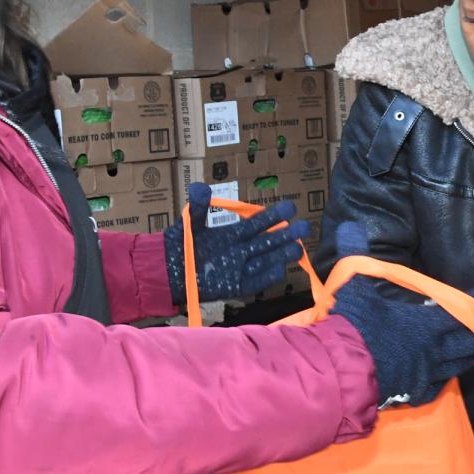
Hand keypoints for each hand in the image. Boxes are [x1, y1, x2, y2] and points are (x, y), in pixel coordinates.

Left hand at [164, 183, 306, 304]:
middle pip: (269, 241)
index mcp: (235, 233)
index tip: (290, 206)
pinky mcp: (236, 286)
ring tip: (299, 248)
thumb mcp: (190, 222)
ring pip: (267, 260)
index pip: (259, 222)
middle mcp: (242, 250)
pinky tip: (282, 269)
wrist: (168, 270)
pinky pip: (256, 282)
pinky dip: (268, 277)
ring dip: (282, 255)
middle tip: (305, 227)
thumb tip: (199, 187)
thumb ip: (199, 207)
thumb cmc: (181, 244)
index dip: (274, 215)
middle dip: (287, 234)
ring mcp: (241, 268)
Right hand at [329, 220, 473, 408]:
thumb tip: (349, 225)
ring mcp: (427, 374)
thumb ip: (355, 254)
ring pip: (461, 363)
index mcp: (426, 323)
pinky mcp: (416, 393)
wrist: (341, 373)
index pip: (467, 307)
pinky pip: (441, 383)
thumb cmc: (352, 329)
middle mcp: (434, 349)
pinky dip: (449, 374)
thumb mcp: (354, 287)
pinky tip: (449, 372)